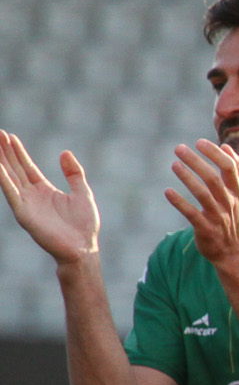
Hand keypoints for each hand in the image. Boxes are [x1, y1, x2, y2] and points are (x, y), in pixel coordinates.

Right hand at [0, 133, 99, 264]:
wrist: (83, 248)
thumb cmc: (84, 225)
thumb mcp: (83, 193)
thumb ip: (74, 174)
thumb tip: (65, 152)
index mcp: (44, 190)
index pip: (27, 167)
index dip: (18, 152)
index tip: (10, 136)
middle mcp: (32, 195)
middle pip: (15, 169)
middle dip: (5, 151)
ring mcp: (26, 204)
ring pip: (10, 177)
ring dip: (1, 161)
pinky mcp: (23, 214)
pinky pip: (11, 193)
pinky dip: (3, 180)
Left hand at [165, 141, 238, 267]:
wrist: (233, 251)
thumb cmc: (231, 217)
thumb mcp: (238, 194)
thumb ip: (235, 171)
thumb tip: (226, 146)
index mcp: (237, 192)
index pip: (230, 167)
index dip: (214, 153)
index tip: (199, 142)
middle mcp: (229, 203)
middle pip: (214, 178)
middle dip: (196, 161)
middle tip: (179, 148)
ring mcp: (218, 217)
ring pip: (203, 194)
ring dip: (188, 178)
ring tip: (174, 164)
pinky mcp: (206, 229)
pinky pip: (192, 214)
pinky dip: (180, 202)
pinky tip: (168, 192)